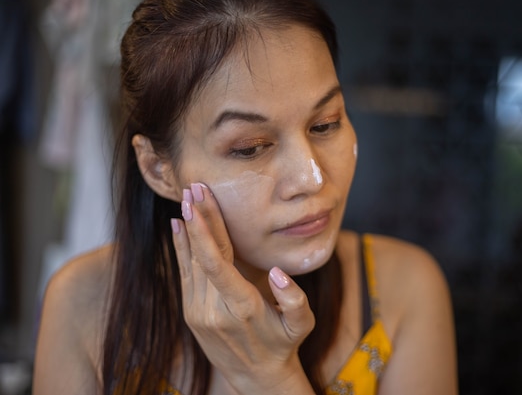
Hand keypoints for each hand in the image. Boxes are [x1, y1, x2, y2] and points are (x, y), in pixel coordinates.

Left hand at [170, 183, 315, 393]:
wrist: (256, 377)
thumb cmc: (283, 345)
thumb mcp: (302, 325)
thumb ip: (295, 300)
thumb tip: (279, 273)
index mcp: (241, 307)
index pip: (216, 262)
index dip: (205, 231)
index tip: (199, 203)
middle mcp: (213, 309)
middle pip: (201, 256)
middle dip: (197, 220)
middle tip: (193, 187)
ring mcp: (198, 312)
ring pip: (188, 263)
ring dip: (187, 229)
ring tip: (186, 198)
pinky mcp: (191, 312)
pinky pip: (184, 274)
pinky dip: (180, 248)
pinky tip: (179, 227)